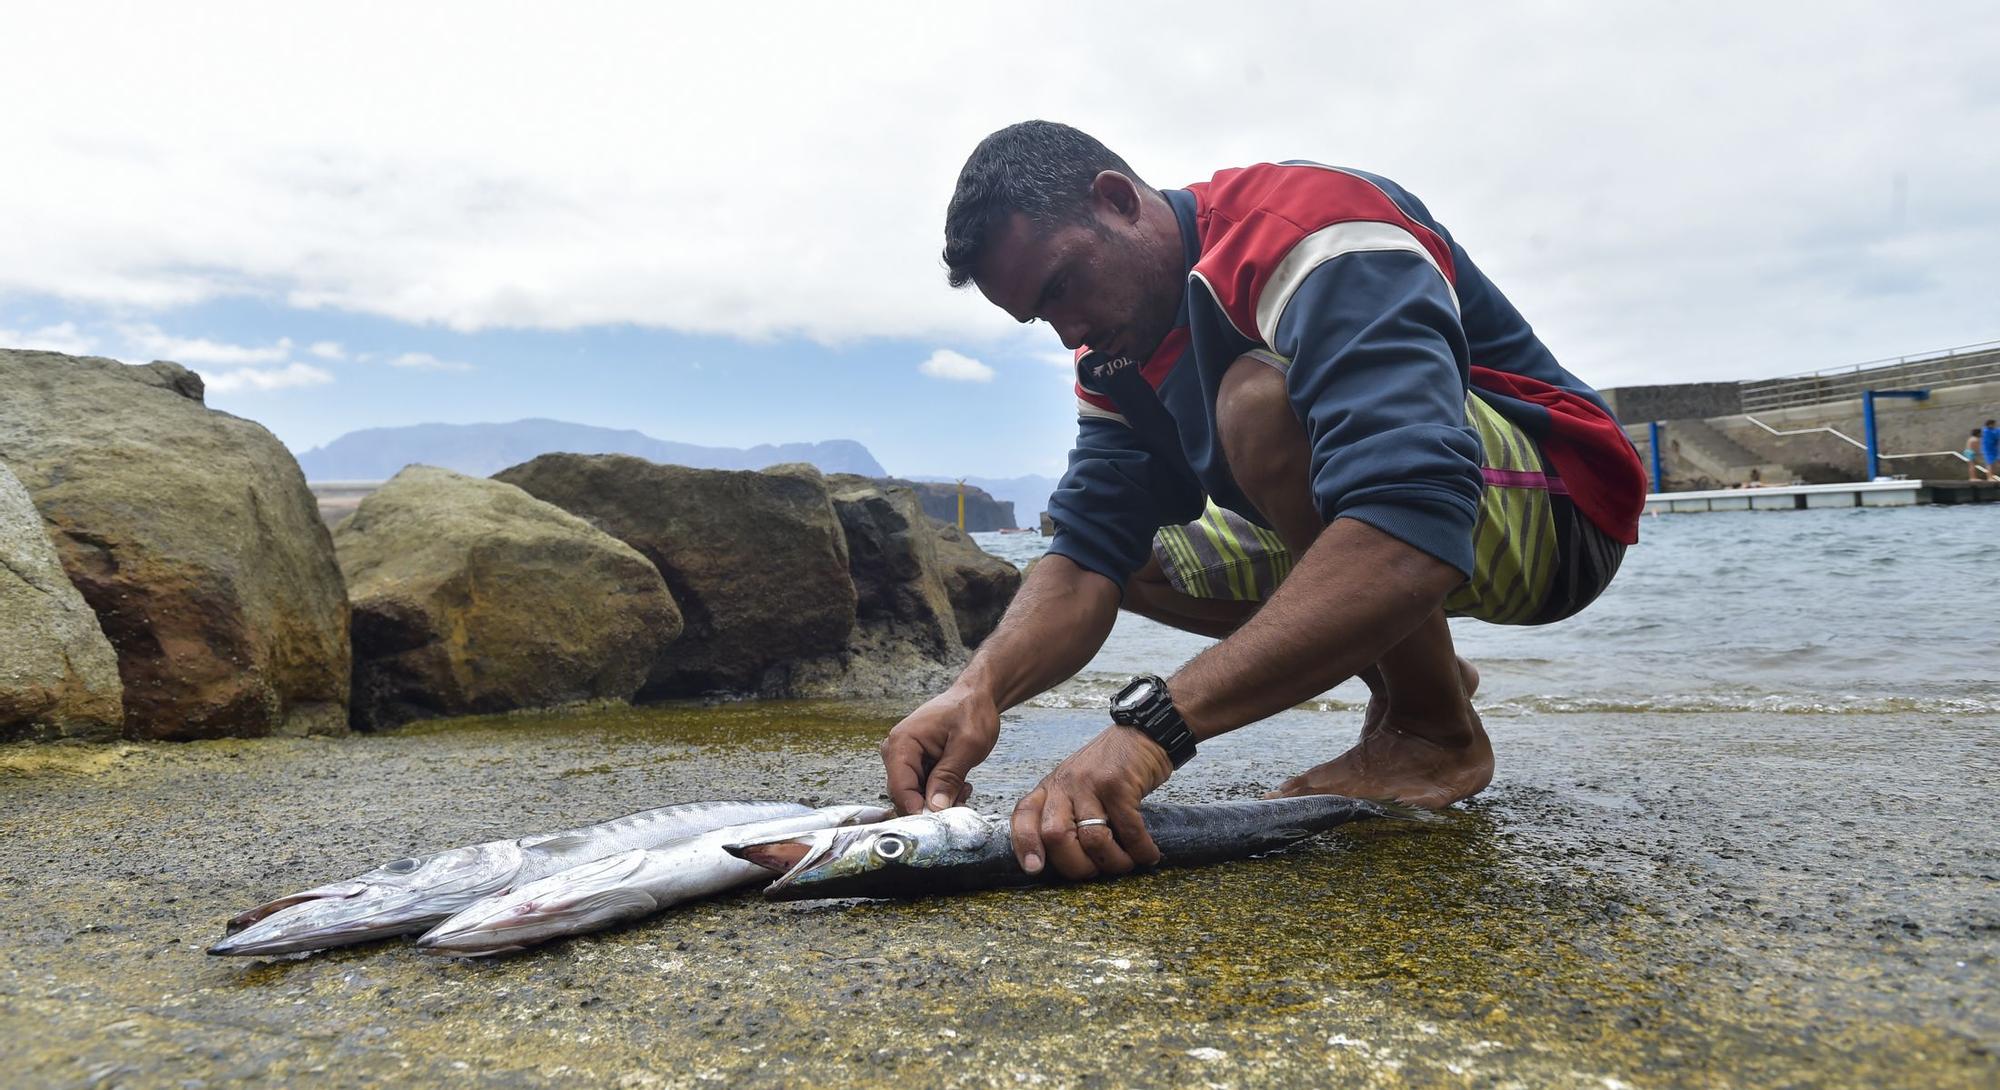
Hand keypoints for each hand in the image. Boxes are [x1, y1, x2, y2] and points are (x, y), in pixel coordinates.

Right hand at [881, 685, 999, 814]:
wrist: (976, 697)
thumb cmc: (971, 712)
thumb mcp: (967, 745)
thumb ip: (949, 776)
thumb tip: (935, 807)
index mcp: (902, 743)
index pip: (899, 788)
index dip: (918, 809)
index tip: (941, 821)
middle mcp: (896, 752)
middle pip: (905, 796)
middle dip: (932, 805)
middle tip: (961, 802)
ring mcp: (904, 759)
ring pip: (915, 796)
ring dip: (939, 800)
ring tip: (963, 787)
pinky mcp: (915, 765)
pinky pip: (923, 790)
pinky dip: (941, 793)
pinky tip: (959, 784)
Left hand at [1011, 726, 1172, 879]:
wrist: (1143, 732)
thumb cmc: (1111, 766)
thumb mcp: (1077, 784)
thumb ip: (1066, 813)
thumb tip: (1067, 859)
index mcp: (1051, 787)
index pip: (1024, 815)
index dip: (1025, 844)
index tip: (1034, 869)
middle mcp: (1065, 784)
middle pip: (1055, 836)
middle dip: (1077, 865)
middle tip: (1096, 871)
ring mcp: (1091, 783)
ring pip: (1093, 839)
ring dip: (1114, 862)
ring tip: (1127, 863)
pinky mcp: (1119, 785)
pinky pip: (1129, 830)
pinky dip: (1141, 850)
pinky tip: (1149, 854)